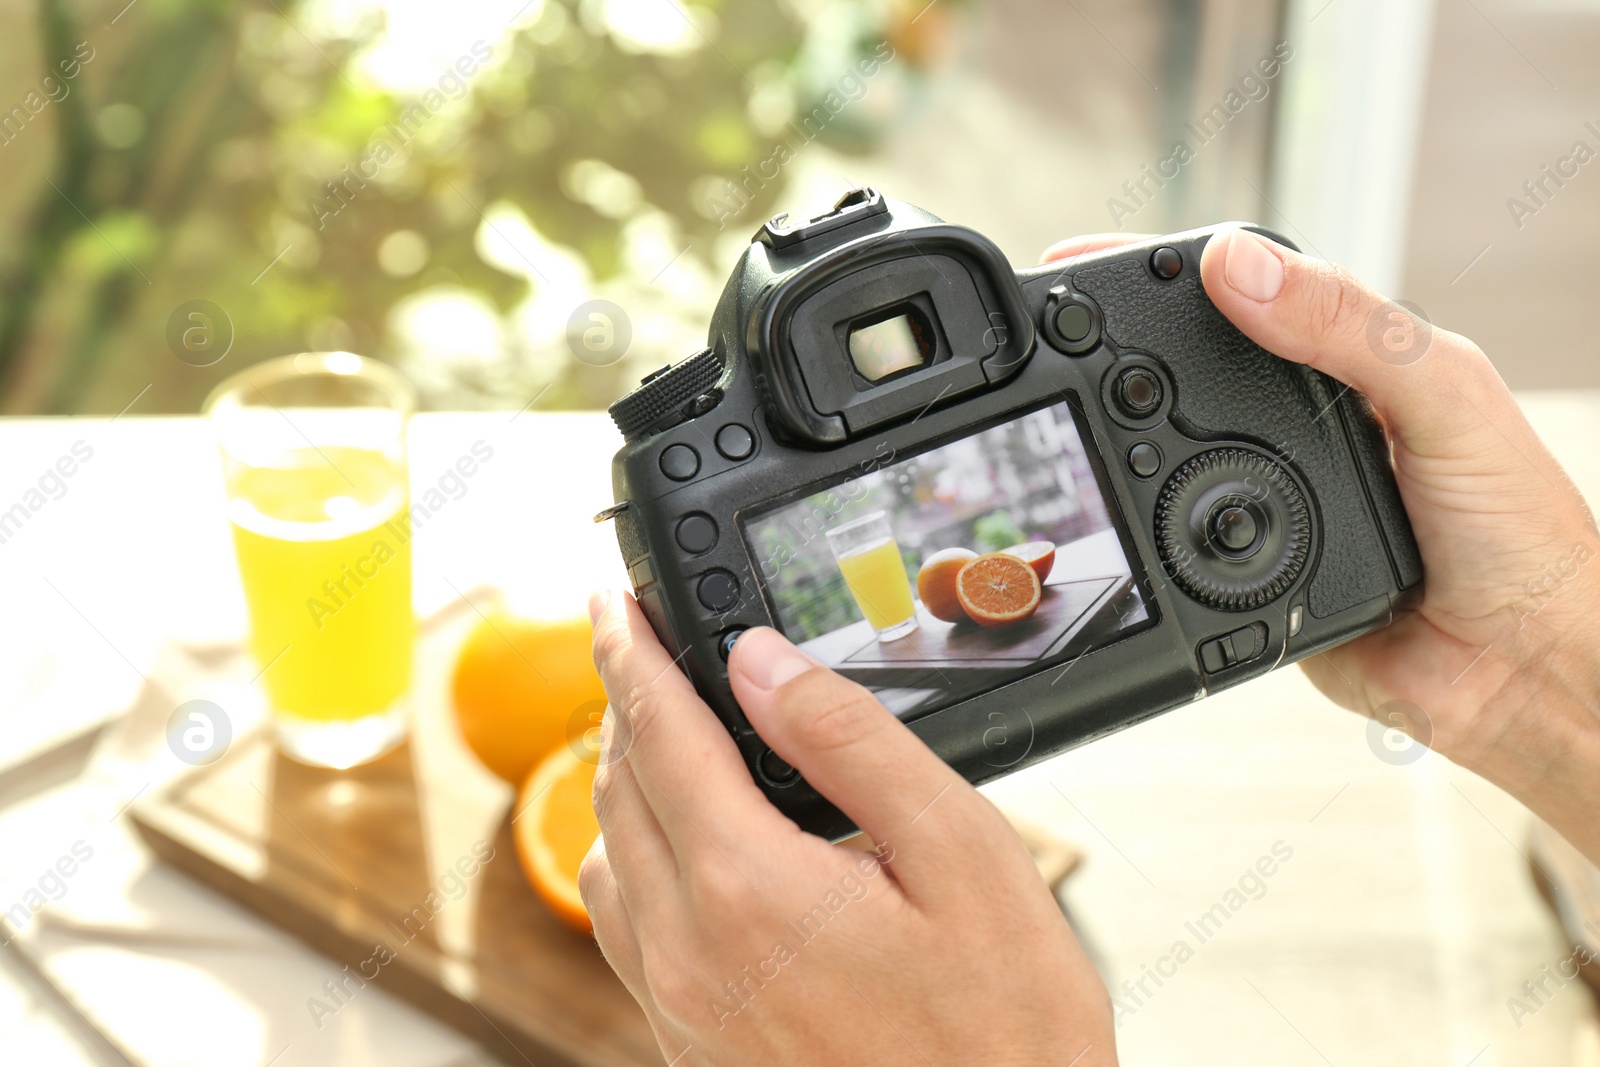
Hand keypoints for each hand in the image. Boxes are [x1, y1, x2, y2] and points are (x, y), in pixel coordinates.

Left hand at [582, 593, 1116, 1066]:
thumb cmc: (1005, 1031)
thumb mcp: (961, 856)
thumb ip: (851, 743)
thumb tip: (763, 662)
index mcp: (749, 888)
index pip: (659, 732)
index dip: (630, 651)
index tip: (612, 601)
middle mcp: (689, 950)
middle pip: (618, 787)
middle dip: (627, 702)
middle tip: (645, 647)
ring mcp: (680, 1007)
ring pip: (607, 858)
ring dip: (624, 781)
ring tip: (667, 733)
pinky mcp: (690, 1044)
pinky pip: (626, 927)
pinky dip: (634, 856)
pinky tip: (685, 843)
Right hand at [1046, 229, 1599, 860]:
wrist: (1517, 672)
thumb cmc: (1520, 532)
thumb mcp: (1445, 400)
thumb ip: (1351, 330)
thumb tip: (1237, 268)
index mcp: (1356, 360)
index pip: (1248, 290)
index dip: (1167, 269)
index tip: (1087, 259)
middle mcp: (1307, 421)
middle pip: (1193, 364)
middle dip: (1118, 340)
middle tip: (1051, 329)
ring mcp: (1270, 495)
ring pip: (1174, 448)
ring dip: (1120, 427)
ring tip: (1065, 401)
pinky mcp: (1245, 567)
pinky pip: (1177, 534)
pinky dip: (1142, 517)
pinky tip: (1115, 498)